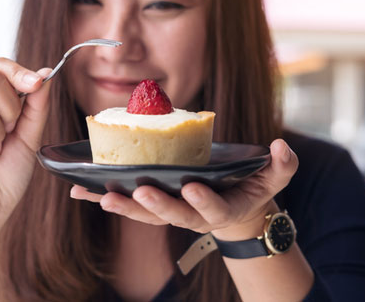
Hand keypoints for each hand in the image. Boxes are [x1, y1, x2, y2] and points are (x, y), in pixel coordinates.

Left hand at [70, 139, 297, 239]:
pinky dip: (105, 198)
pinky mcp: (154, 205)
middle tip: (139, 191)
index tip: (193, 187)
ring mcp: (171, 212)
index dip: (204, 201)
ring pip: (145, 214)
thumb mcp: (272, 177)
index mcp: (222, 210)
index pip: (214, 210)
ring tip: (100, 196)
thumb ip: (281, 166)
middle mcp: (193, 216)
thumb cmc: (252, 186)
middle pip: (173, 216)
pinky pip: (128, 204)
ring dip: (123, 206)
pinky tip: (81, 191)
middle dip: (156, 205)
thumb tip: (282, 147)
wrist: (234, 205)